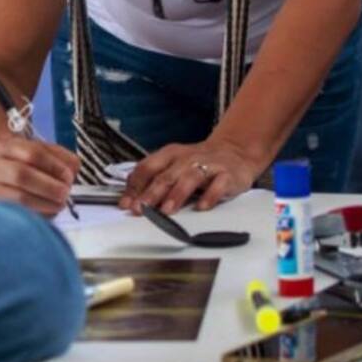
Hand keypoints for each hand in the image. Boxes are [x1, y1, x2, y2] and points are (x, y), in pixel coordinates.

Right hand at [0, 134, 80, 216]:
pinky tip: (49, 211)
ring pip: (19, 198)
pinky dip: (38, 214)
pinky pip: (19, 214)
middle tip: (65, 193)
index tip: (69, 176)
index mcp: (8, 145)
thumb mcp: (45, 151)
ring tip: (60, 203)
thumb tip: (71, 172)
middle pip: (22, 175)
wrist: (2, 171)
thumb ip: (62, 158)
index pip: (33, 153)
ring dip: (45, 202)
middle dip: (49, 186)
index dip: (54, 166)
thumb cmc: (28, 161)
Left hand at [120, 138, 261, 215]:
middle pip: (166, 175)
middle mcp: (187, 158)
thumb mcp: (174, 166)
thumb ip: (153, 181)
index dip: (135, 186)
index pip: (148, 167)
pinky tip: (202, 207)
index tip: (126, 204)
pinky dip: (210, 196)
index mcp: (170, 155)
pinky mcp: (227, 174)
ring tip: (166, 211)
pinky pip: (219, 184)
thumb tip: (129, 202)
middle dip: (151, 193)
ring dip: (177, 194)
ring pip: (190, 178)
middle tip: (140, 210)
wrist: (234, 151)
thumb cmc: (198, 163)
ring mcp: (208, 165)